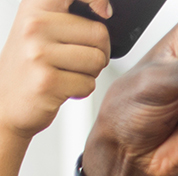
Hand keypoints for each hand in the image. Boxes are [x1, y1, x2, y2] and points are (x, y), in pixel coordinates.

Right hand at [0, 0, 110, 140]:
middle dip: (98, 52)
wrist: (6, 102)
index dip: (97, 0)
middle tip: (74, 61)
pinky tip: (60, 87)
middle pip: (100, 34)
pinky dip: (81, 90)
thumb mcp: (41, 30)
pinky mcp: (47, 80)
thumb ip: (67, 15)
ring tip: (65, 73)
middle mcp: (34, 26)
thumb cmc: (32, 66)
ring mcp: (38, 53)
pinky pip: (89, 84)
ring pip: (97, 60)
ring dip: (89, 73)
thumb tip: (106, 11)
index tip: (104, 11)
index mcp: (35, 8)